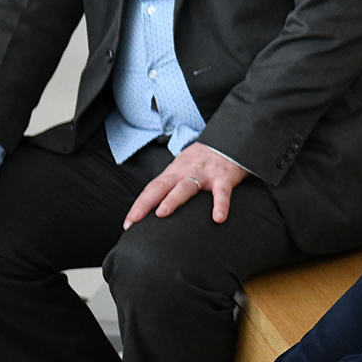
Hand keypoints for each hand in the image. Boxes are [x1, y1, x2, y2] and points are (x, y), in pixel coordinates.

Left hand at [124, 143, 248, 227]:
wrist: (232, 139)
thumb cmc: (206, 159)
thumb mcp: (184, 166)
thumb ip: (173, 184)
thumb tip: (158, 208)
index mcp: (174, 172)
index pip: (152, 189)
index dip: (139, 205)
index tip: (129, 223)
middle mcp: (185, 172)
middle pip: (161, 187)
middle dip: (146, 203)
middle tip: (134, 220)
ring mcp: (205, 174)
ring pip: (186, 187)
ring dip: (173, 199)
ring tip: (162, 213)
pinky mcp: (224, 177)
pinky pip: (222, 192)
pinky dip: (221, 205)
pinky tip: (218, 218)